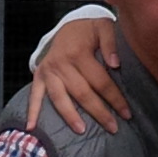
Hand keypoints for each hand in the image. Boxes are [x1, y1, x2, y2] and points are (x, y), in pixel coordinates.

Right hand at [25, 17, 128, 134]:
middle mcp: (61, 63)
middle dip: (99, 112)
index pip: (100, 81)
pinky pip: (34, 96)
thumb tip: (115, 64)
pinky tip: (31, 127)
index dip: (114, 98)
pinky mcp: (39, 76)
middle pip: (82, 93)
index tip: (126, 113)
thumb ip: (111, 43)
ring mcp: (48, 71)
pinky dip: (32, 112)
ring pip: (60, 98)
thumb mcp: (103, 27)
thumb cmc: (89, 30)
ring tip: (82, 130)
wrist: (68, 26)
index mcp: (79, 52)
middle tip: (113, 128)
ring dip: (70, 116)